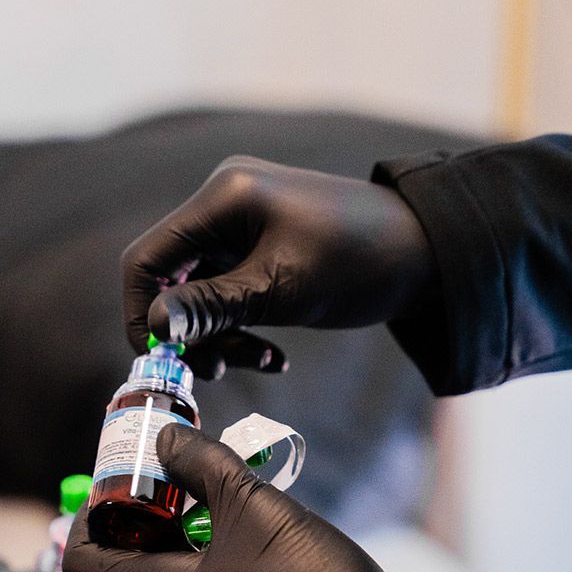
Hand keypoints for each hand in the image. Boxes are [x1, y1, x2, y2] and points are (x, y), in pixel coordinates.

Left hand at [63, 424, 386, 571]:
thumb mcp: (250, 505)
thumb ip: (201, 464)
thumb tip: (166, 440)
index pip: (85, 563)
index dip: (89, 521)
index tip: (114, 492)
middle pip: (139, 568)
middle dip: (157, 521)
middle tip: (184, 484)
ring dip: (196, 544)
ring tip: (232, 508)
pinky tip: (262, 547)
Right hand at [122, 156, 434, 377]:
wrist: (428, 253)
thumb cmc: (360, 262)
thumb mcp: (281, 290)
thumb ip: (212, 308)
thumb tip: (153, 328)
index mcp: (223, 198)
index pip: (147, 258)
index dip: (143, 313)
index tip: (162, 360)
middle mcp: (223, 205)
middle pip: (170, 279)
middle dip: (189, 332)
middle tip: (215, 373)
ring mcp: (240, 226)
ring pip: (199, 294)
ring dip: (219, 337)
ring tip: (258, 363)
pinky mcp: (258, 249)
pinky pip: (228, 295)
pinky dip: (241, 328)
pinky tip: (275, 356)